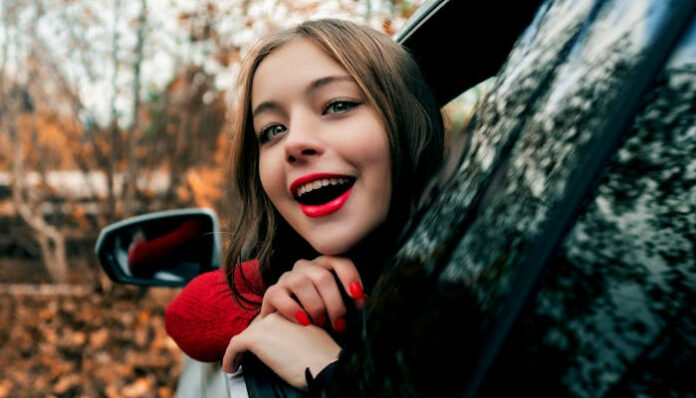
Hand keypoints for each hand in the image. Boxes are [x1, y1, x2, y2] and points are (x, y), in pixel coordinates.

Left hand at [222, 312, 339, 388]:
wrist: (326, 365)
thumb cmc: (326, 358)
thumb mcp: (315, 337)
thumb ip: (301, 334)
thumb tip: (287, 348)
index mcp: (295, 309)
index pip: (273, 319)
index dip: (266, 334)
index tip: (265, 346)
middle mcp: (280, 312)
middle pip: (258, 326)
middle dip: (252, 341)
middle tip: (247, 355)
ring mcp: (267, 324)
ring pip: (246, 335)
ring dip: (240, 350)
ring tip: (237, 362)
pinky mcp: (256, 337)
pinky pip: (235, 346)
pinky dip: (230, 358)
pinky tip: (231, 367)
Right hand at [260, 256, 365, 331]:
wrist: (290, 332)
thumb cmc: (320, 319)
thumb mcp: (338, 310)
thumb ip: (350, 303)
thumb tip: (362, 300)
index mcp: (325, 266)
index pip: (339, 261)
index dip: (350, 277)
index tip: (358, 298)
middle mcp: (305, 267)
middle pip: (322, 276)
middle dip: (334, 303)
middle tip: (340, 324)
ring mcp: (287, 278)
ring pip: (301, 282)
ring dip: (315, 306)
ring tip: (321, 323)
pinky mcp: (272, 292)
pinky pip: (279, 295)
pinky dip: (293, 310)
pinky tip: (304, 323)